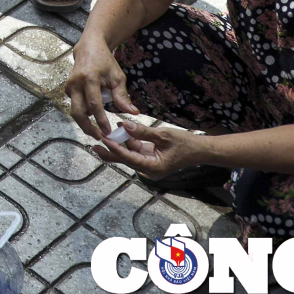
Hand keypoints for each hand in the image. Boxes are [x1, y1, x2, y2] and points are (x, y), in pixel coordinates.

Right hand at [65, 34, 139, 138]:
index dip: (100, 120)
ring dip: (84, 122)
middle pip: (78, 111)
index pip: (94, 104)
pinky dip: (82, 112)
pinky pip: (74, 104)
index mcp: (90, 78)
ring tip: (96, 131)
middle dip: (87, 127)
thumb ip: (122, 96)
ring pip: (74, 110)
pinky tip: (92, 116)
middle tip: (99, 137)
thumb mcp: (117, 76)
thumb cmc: (105, 61)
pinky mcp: (67, 88)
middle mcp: (76, 83)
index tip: (107, 132)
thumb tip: (133, 113)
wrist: (89, 47)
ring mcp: (69, 85)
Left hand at [92, 120, 212, 178]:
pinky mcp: (150, 159)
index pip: (130, 158)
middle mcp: (149, 169)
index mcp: (153, 167)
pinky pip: (135, 151)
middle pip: (125, 160)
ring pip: (129, 155)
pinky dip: (127, 143)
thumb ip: (143, 131)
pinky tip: (118, 132)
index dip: (116, 148)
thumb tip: (124, 124)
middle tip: (94, 145)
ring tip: (102, 136)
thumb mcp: (163, 135)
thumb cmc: (184, 143)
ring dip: (118, 146)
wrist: (199, 150)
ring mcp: (149, 165)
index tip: (104, 139)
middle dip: (110, 152)